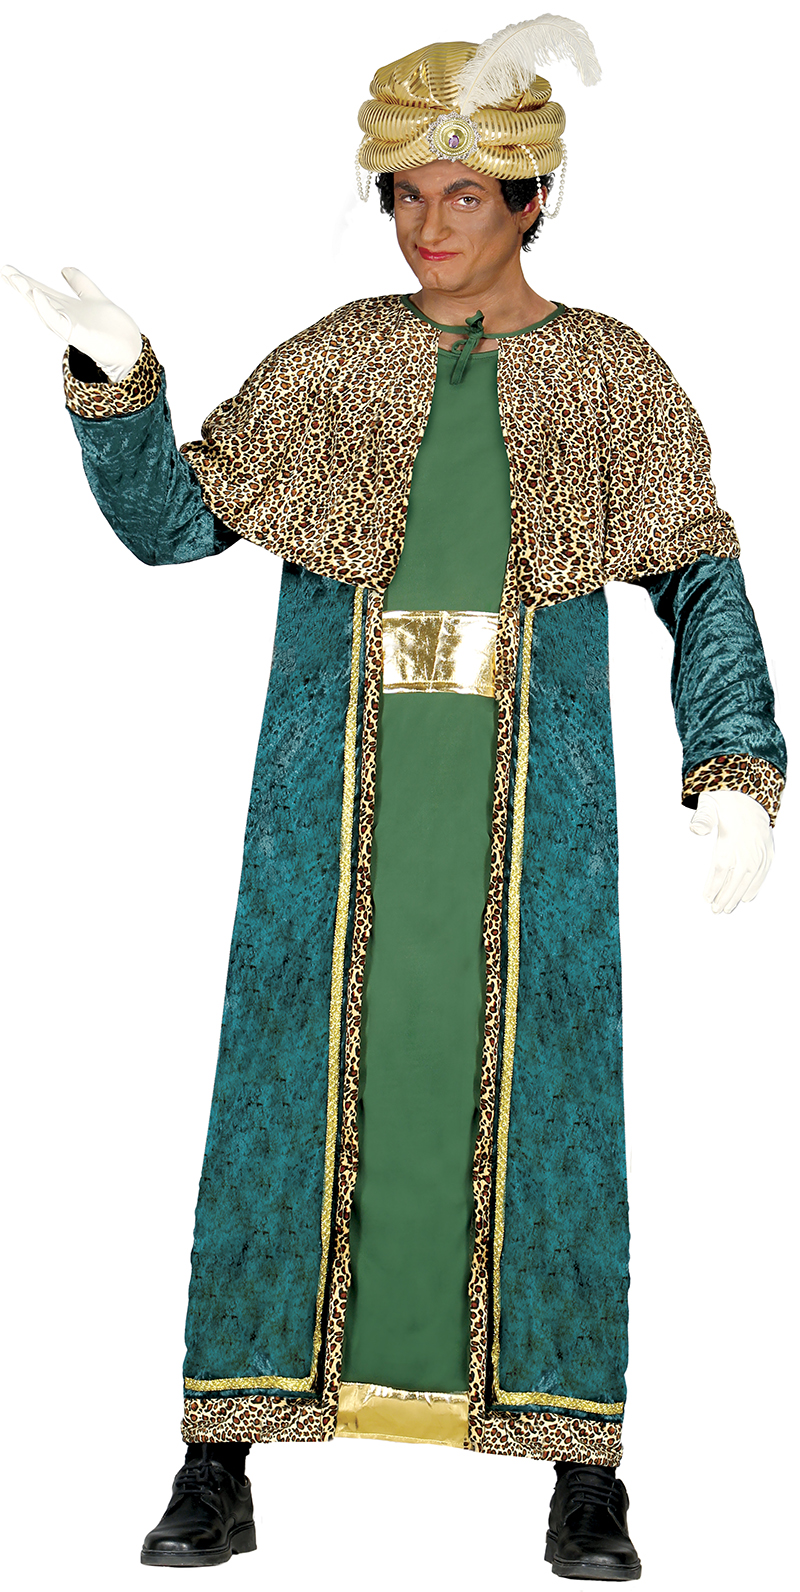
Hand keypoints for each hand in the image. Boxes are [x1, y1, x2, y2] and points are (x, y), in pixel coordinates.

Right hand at [1, 263, 141, 381]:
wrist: (128, 347)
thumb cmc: (111, 328)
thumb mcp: (93, 296)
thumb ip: (80, 282)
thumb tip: (64, 268)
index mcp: (66, 307)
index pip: (41, 291)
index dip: (25, 280)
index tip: (7, 269)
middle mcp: (64, 317)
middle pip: (38, 299)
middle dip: (20, 286)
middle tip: (5, 271)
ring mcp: (69, 326)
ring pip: (44, 309)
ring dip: (29, 294)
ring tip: (16, 279)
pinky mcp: (77, 334)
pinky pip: (58, 321)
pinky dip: (46, 309)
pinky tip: (37, 295)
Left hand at [689, 789, 772, 913]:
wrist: (749, 795)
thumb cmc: (725, 802)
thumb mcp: (709, 806)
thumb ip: (702, 819)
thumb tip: (695, 829)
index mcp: (731, 839)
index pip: (720, 868)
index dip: (713, 885)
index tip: (706, 898)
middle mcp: (747, 848)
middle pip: (735, 879)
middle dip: (725, 897)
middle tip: (716, 910)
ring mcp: (760, 850)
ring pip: (749, 879)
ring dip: (738, 896)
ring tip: (728, 909)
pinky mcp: (768, 850)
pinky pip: (763, 873)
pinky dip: (755, 886)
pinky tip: (747, 898)